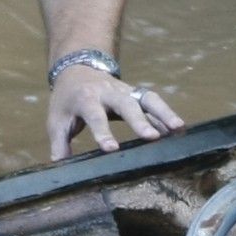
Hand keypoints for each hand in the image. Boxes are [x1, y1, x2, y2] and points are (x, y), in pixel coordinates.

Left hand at [42, 54, 182, 160]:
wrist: (78, 70)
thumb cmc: (67, 101)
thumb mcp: (56, 120)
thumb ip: (59, 143)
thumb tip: (59, 165)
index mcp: (86, 99)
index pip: (95, 116)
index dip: (102, 133)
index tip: (111, 149)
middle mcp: (109, 93)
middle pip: (126, 105)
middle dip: (140, 120)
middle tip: (152, 137)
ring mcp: (126, 92)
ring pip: (147, 99)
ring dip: (164, 112)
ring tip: (179, 128)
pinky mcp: (136, 95)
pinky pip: (154, 103)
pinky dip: (166, 115)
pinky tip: (179, 130)